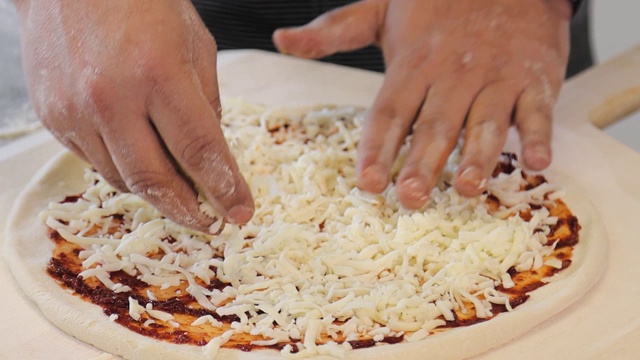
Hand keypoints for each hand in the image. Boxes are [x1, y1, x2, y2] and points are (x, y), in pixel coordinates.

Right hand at [16, 0, 252, 229]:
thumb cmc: (141, 3)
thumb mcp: (194, 43)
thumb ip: (207, 101)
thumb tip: (211, 156)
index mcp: (158, 73)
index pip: (199, 149)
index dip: (224, 188)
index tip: (241, 213)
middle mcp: (112, 98)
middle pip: (155, 180)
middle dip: (189, 210)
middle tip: (212, 223)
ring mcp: (76, 111)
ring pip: (123, 179)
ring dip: (157, 193)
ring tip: (181, 195)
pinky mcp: (54, 118)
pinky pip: (95, 162)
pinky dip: (124, 170)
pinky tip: (143, 161)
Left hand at [274, 0, 571, 207]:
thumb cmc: (438, 0)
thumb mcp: (381, 9)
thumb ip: (334, 31)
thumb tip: (281, 40)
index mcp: (412, 63)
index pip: (390, 112)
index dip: (378, 148)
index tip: (368, 182)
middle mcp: (452, 73)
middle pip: (435, 124)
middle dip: (423, 163)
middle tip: (412, 199)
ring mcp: (495, 76)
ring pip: (485, 120)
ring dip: (478, 156)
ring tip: (468, 188)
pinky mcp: (534, 76)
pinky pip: (539, 108)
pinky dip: (539, 134)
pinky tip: (537, 162)